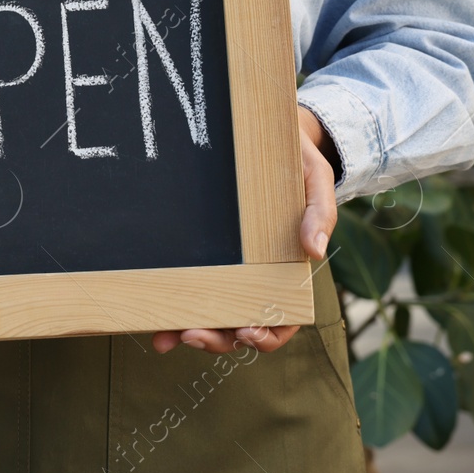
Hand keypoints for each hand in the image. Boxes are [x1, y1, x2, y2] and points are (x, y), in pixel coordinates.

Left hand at [151, 106, 337, 355]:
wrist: (266, 133)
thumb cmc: (294, 160)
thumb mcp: (314, 180)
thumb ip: (319, 213)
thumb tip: (314, 251)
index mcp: (288, 270)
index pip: (283, 317)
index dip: (267, 335)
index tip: (246, 333)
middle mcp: (256, 276)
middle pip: (241, 326)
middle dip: (218, 339)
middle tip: (193, 336)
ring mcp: (228, 269)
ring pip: (212, 314)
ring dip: (189, 331)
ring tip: (166, 337)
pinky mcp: (204, 254)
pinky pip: (189, 286)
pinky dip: (172, 307)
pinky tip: (154, 319)